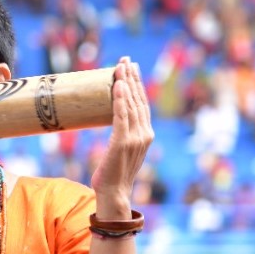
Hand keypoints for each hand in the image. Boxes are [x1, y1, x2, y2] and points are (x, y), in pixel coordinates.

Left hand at [91, 57, 153, 217]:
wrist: (113, 193)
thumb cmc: (112, 172)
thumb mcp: (119, 148)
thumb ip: (120, 133)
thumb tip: (109, 118)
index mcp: (145, 134)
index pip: (141, 103)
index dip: (136, 84)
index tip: (130, 67)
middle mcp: (144, 134)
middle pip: (138, 100)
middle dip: (131, 78)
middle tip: (125, 60)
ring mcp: (135, 138)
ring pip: (131, 105)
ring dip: (125, 84)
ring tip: (120, 67)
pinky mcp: (122, 143)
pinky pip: (121, 117)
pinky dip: (120, 100)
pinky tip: (117, 87)